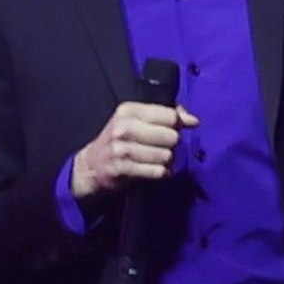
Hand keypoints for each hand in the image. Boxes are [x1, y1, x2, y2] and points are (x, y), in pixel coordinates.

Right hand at [70, 102, 198, 200]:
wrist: (91, 166)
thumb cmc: (121, 141)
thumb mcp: (137, 120)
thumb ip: (165, 115)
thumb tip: (192, 119)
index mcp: (129, 110)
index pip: (169, 115)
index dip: (180, 124)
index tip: (181, 129)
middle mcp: (123, 127)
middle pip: (171, 136)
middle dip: (172, 145)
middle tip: (163, 148)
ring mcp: (121, 148)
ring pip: (166, 155)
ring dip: (167, 161)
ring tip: (158, 160)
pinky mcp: (121, 168)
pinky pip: (156, 171)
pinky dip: (161, 173)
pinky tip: (156, 171)